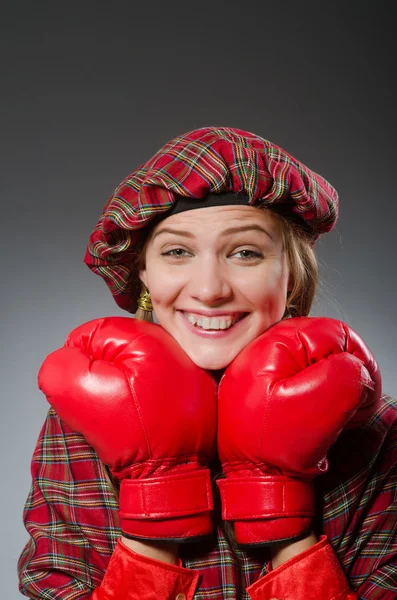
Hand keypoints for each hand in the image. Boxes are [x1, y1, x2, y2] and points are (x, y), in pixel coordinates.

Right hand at [38, 316, 216, 542]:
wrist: (171, 473)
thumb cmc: (131, 435)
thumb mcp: (81, 395)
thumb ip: (62, 366)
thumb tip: (67, 356)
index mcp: (145, 337)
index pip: (93, 333)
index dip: (79, 363)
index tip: (87, 389)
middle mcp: (172, 344)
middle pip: (116, 348)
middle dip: (102, 373)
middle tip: (106, 402)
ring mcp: (187, 366)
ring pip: (134, 365)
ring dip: (122, 384)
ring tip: (125, 411)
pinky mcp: (194, 387)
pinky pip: (156, 381)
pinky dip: (144, 395)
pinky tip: (143, 415)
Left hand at [217, 316, 380, 545]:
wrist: (250, 476)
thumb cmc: (274, 446)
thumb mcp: (316, 407)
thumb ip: (345, 376)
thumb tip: (357, 368)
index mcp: (277, 341)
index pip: (339, 334)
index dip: (360, 365)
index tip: (361, 396)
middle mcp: (268, 343)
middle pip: (330, 347)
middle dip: (347, 377)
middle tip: (347, 409)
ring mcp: (267, 361)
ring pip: (322, 363)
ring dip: (335, 388)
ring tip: (329, 415)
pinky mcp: (269, 379)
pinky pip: (308, 377)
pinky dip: (320, 395)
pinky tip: (317, 416)